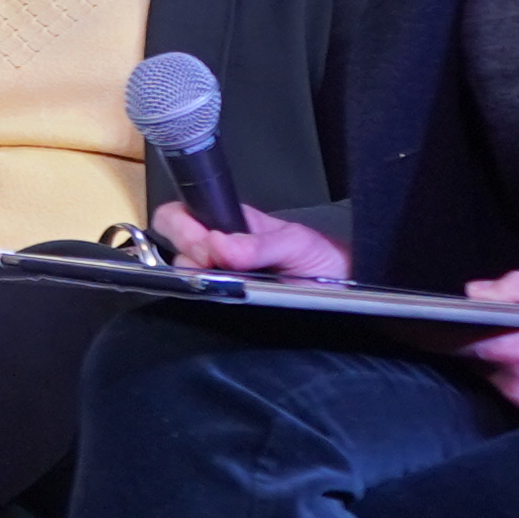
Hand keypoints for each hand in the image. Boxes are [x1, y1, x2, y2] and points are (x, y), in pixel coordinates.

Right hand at [153, 202, 354, 283]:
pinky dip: (204, 300)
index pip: (182, 214)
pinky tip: (226, 300)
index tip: (205, 247)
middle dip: (187, 254)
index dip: (182, 228)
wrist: (345, 294)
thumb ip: (259, 244)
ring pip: (181, 275)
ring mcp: (219, 278)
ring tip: (230, 286)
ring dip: (197, 280)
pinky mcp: (223, 303)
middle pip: (173, 245)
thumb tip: (218, 245)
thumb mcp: (297, 244)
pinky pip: (197, 300)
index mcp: (231, 224)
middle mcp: (218, 249)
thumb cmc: (324, 261)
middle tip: (214, 266)